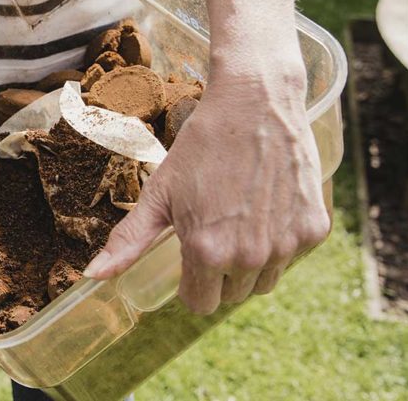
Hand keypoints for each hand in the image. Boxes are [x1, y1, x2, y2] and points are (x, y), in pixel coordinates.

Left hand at [83, 71, 330, 313]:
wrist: (255, 103)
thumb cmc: (201, 146)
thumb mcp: (159, 193)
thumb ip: (128, 240)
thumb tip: (92, 276)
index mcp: (206, 252)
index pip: (199, 303)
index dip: (190, 282)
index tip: (189, 255)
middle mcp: (250, 256)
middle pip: (231, 295)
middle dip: (219, 272)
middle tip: (214, 228)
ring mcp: (287, 245)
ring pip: (264, 282)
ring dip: (251, 263)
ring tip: (238, 219)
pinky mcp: (314, 230)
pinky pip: (293, 257)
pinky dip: (280, 242)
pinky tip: (266, 207)